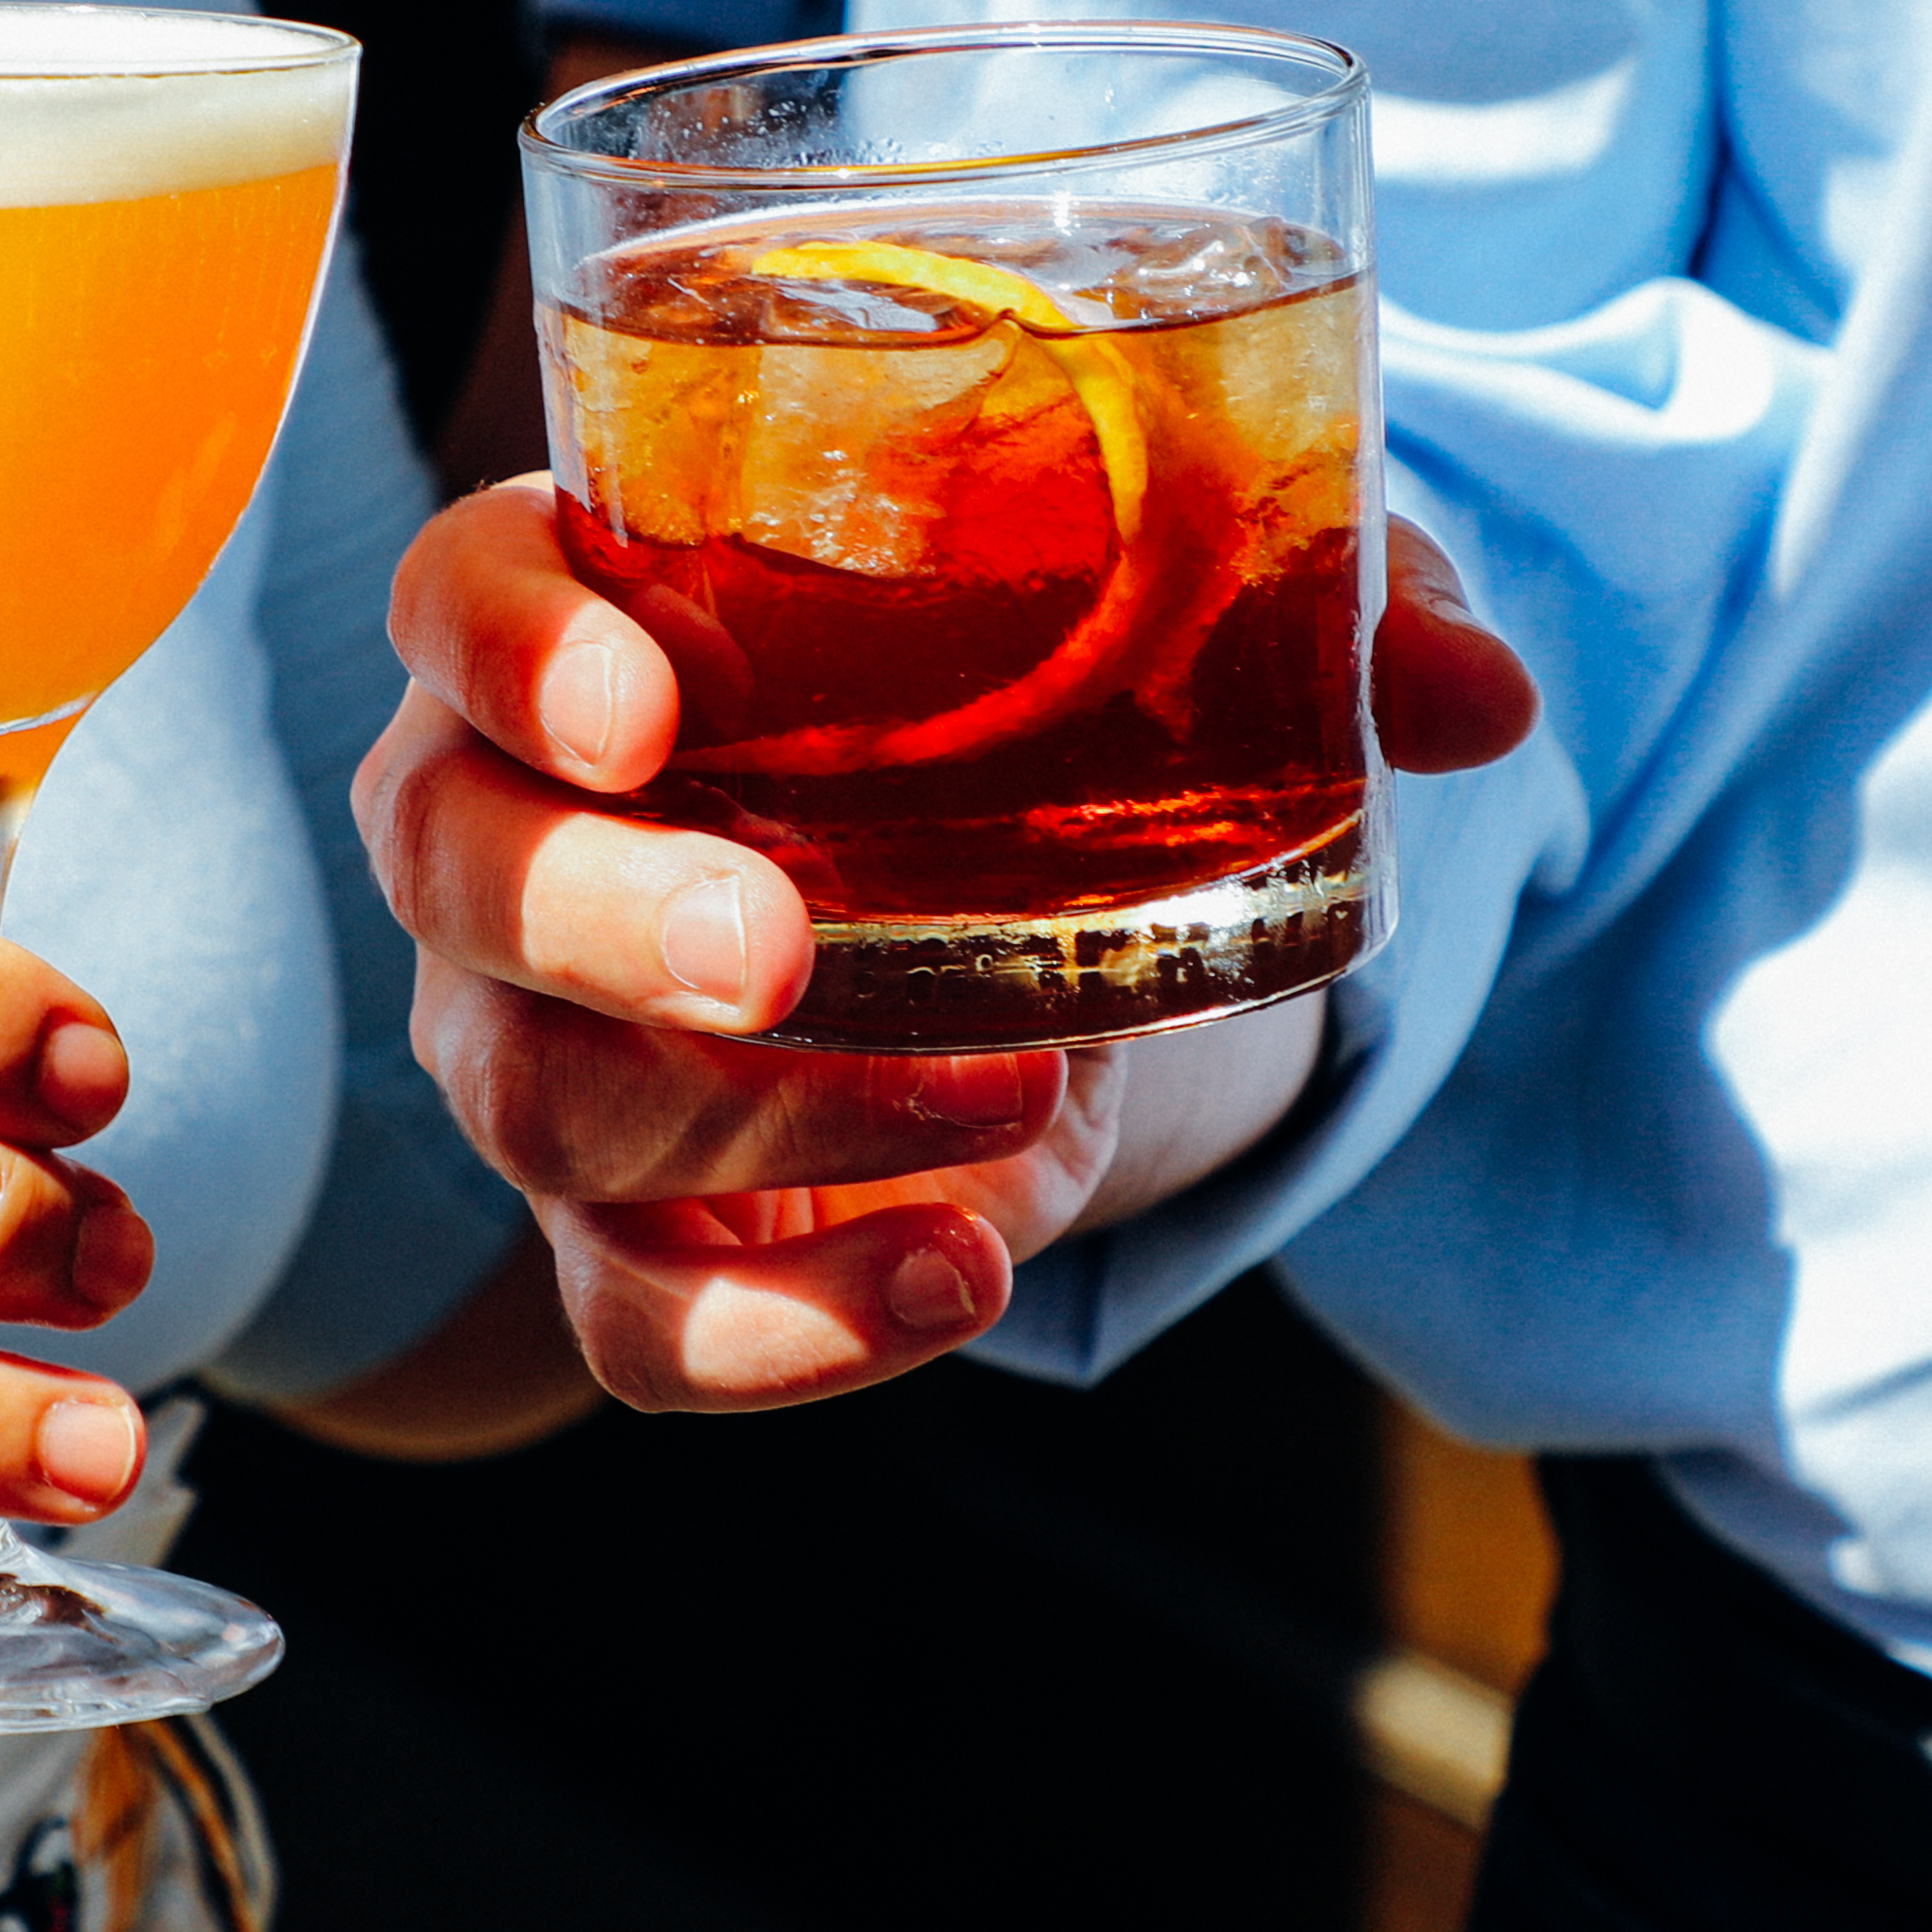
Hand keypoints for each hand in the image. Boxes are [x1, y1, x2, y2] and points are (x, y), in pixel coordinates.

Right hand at [356, 487, 1537, 1409]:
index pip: (459, 597)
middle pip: (453, 865)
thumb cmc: (1008, 707)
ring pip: (539, 1100)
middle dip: (604, 917)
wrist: (1009, 929)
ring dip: (765, 1118)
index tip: (643, 707)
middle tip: (784, 953)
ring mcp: (534, 1042)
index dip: (511, 648)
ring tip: (1000, 1095)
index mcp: (591, 618)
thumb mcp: (1164, 620)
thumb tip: (1479, 691)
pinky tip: (956, 1285)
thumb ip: (1309, 610)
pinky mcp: (620, 1232)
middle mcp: (506, 826)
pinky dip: (785, 1333)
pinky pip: (631, 1324)